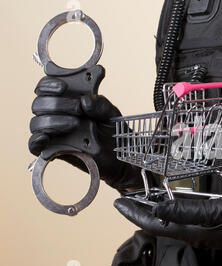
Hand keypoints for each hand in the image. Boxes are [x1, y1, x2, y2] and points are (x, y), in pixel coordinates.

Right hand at [29, 76, 143, 190]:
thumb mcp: (111, 113)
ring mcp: (53, 132)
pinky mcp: (53, 150)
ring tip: (75, 124)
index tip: (63, 86)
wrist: (118, 155)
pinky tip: (46, 138)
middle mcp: (55, 114)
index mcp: (66, 99)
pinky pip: (34, 146)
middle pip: (40, 104)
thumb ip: (101, 104)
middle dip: (58, 104)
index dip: (50, 84)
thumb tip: (85, 101)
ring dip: (53, 121)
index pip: (46, 87)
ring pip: (37, 123)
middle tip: (78, 109)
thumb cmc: (112, 130)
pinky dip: (36, 141)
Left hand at [113, 198, 221, 260]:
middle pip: (161, 223)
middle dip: (142, 211)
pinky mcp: (218, 225)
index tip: (119, 203)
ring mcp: (208, 230)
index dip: (134, 213)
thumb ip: (187, 211)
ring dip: (159, 209)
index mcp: (194, 232)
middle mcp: (198, 233)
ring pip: (174, 220)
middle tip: (130, 199)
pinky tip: (181, 201)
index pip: (154, 224)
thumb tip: (157, 209)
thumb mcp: (218, 213)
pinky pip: (190, 217)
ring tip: (148, 198)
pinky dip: (179, 208)